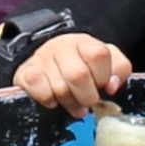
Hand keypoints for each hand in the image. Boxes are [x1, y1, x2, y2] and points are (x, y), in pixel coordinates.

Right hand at [12, 31, 130, 113]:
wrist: (46, 61)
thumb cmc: (80, 66)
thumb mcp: (104, 63)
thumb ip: (119, 69)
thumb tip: (112, 86)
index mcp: (84, 42)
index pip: (98, 54)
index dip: (103, 76)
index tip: (103, 86)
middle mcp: (61, 46)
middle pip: (78, 75)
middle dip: (87, 96)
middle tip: (87, 102)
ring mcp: (41, 58)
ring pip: (60, 88)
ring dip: (69, 103)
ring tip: (72, 103)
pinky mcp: (24, 73)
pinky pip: (39, 90)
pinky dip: (48, 100)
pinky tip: (53, 99)